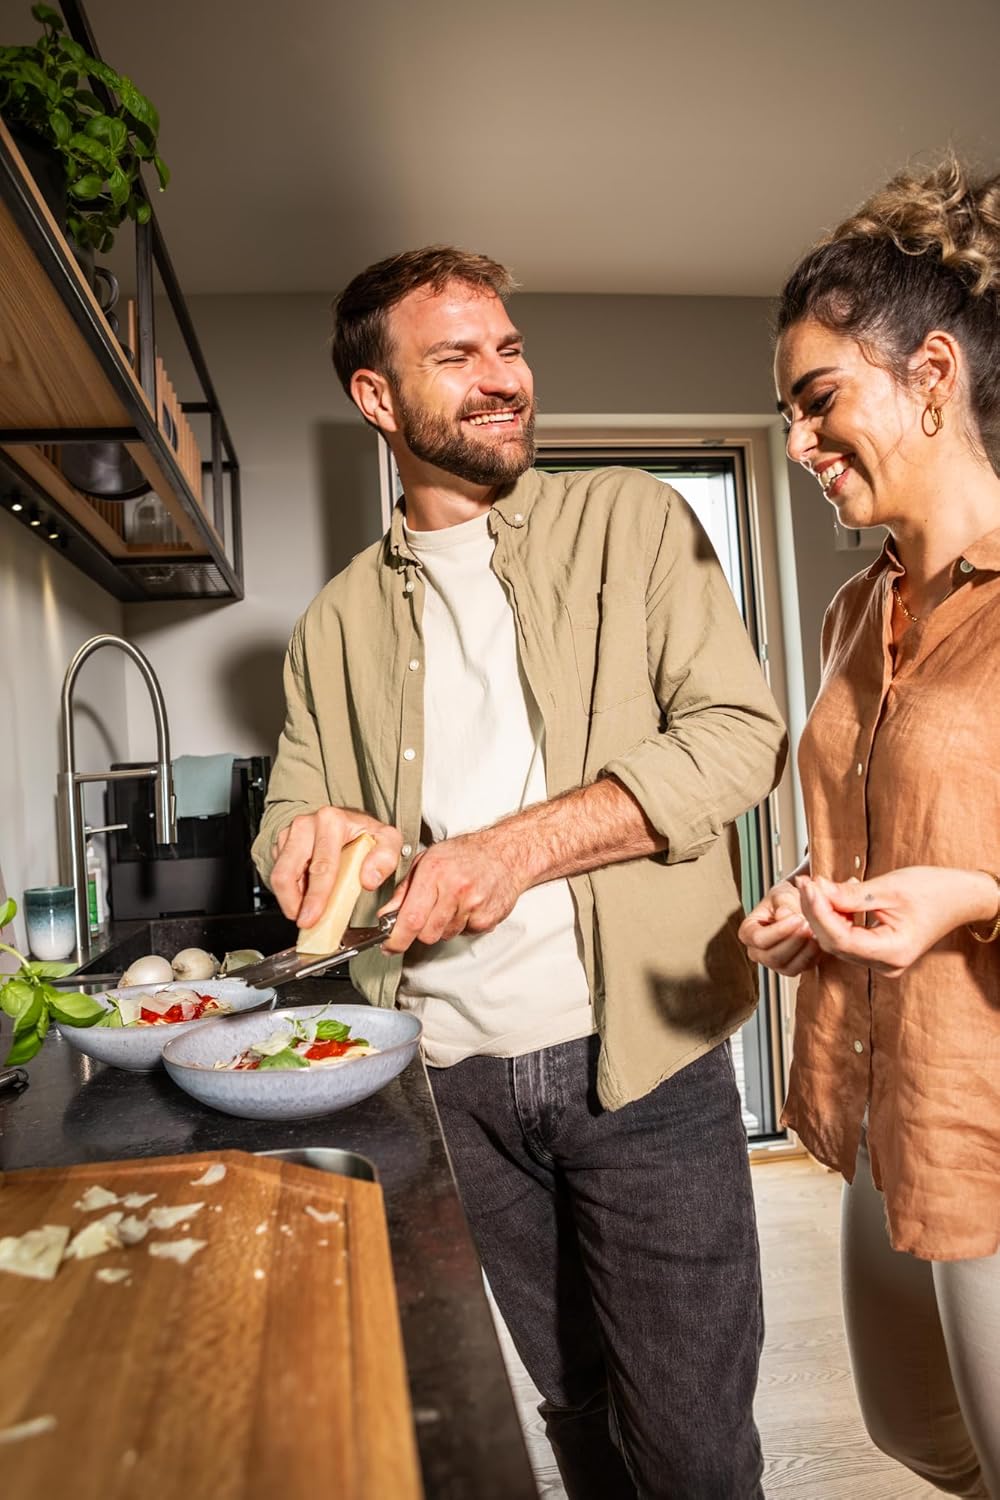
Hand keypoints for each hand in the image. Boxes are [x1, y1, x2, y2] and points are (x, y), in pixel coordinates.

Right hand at [269, 807, 401, 926]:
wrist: (348, 824)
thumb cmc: (364, 834)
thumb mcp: (387, 839)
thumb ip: (386, 858)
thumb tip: (369, 879)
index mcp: (331, 822)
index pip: (321, 866)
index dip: (316, 896)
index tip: (312, 917)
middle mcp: (305, 825)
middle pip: (287, 872)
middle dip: (293, 903)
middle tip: (304, 922)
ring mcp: (289, 834)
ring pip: (278, 875)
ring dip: (290, 900)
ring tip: (304, 913)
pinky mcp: (281, 845)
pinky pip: (278, 874)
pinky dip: (290, 891)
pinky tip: (305, 896)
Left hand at [379, 828, 526, 953]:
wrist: (506, 853)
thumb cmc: (465, 854)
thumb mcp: (426, 861)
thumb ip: (403, 890)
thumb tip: (386, 915)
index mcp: (435, 872)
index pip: (411, 918)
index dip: (397, 939)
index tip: (389, 946)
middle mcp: (455, 889)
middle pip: (427, 934)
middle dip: (421, 930)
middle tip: (427, 912)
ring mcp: (474, 905)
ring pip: (445, 935)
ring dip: (443, 926)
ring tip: (452, 902)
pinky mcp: (488, 919)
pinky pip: (464, 933)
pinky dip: (462, 924)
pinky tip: (467, 906)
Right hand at [738, 878, 819, 976]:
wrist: (800, 905)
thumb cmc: (785, 900)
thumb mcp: (782, 894)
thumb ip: (783, 903)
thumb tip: (784, 915)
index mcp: (748, 932)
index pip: (758, 939)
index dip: (779, 931)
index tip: (797, 918)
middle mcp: (757, 951)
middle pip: (772, 956)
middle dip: (794, 941)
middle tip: (810, 925)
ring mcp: (773, 963)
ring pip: (787, 966)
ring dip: (805, 950)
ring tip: (816, 932)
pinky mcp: (791, 968)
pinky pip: (801, 969)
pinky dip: (812, 956)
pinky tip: (819, 941)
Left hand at [794, 866, 998, 976]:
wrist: (961, 897)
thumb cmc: (934, 890)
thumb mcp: (889, 888)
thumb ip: (850, 895)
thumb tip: (817, 890)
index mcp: (893, 952)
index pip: (841, 939)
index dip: (819, 913)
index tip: (808, 887)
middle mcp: (886, 964)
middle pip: (835, 942)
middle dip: (816, 912)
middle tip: (806, 883)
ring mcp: (881, 960)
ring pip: (838, 941)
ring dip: (823, 914)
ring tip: (815, 886)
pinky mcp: (877, 951)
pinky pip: (847, 937)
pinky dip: (836, 918)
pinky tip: (831, 896)